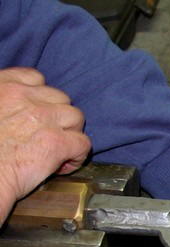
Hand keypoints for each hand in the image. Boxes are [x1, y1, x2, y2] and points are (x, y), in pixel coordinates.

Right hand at [0, 67, 89, 221]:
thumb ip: (5, 103)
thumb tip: (18, 113)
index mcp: (2, 85)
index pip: (35, 78)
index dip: (42, 99)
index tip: (37, 116)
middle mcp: (22, 95)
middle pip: (60, 98)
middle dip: (58, 118)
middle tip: (46, 137)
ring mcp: (41, 116)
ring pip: (75, 117)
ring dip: (70, 134)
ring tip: (56, 150)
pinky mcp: (56, 141)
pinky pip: (83, 143)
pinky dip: (77, 156)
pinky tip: (61, 166)